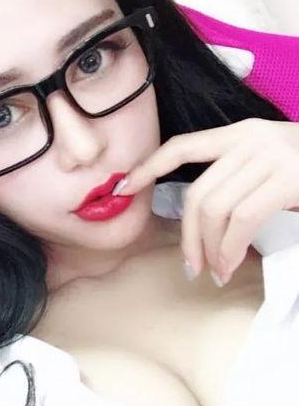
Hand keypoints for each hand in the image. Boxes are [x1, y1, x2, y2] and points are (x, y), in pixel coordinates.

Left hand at [113, 119, 298, 284]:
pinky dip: (230, 250)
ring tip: (218, 271)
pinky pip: (242, 220)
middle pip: (196, 194)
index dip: (149, 167)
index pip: (184, 146)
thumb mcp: (275, 168)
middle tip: (192, 267)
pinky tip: (232, 266)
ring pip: (214, 210)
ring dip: (210, 250)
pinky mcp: (287, 178)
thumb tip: (204, 221)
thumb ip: (240, 181)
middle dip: (188, 237)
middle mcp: (252, 139)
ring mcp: (270, 157)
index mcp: (243, 134)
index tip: (123, 189)